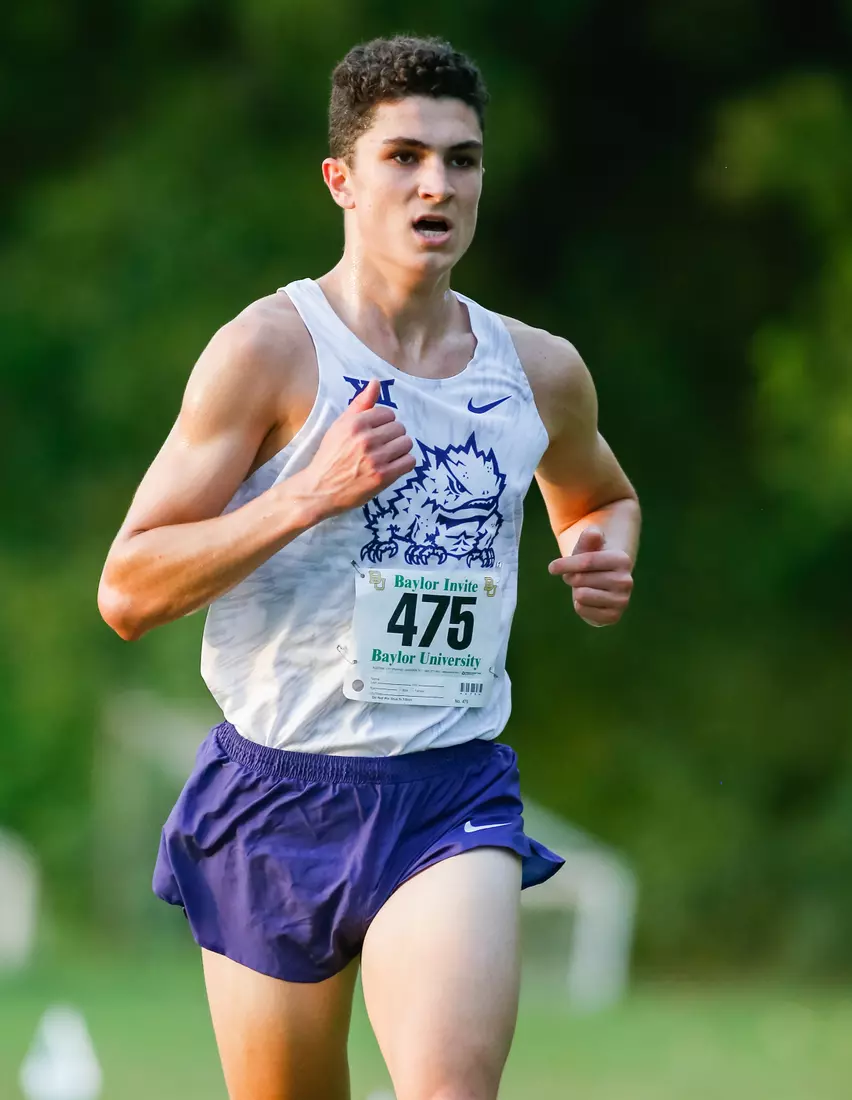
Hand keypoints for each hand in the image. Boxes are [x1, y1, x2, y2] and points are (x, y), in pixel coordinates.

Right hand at [300, 380, 415, 518]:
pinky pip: (409, 462)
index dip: (383, 423)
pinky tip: (392, 466)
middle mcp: (366, 439)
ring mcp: (375, 459)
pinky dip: (404, 464)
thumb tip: (376, 382)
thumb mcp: (340, 426)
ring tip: (387, 456)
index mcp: (355, 424)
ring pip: (406, 444)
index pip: (388, 413)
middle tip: (380, 447)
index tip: (375, 433)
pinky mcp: (383, 477)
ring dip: (400, 450)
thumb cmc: (330, 456)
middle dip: (392, 436)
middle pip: (400, 428)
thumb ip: (360, 404)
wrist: (320, 489)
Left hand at [548, 526, 633, 626]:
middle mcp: (626, 580)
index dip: (565, 564)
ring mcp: (622, 600)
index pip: (586, 562)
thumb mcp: (588, 547)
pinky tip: (589, 600)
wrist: (604, 585)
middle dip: (572, 578)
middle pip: (580, 579)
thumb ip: (588, 538)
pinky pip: (582, 610)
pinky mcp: (614, 616)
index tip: (552, 568)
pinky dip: (579, 605)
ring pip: (581, 595)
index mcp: (622, 560)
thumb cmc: (593, 563)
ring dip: (576, 591)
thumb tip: (594, 533)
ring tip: (585, 587)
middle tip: (578, 578)